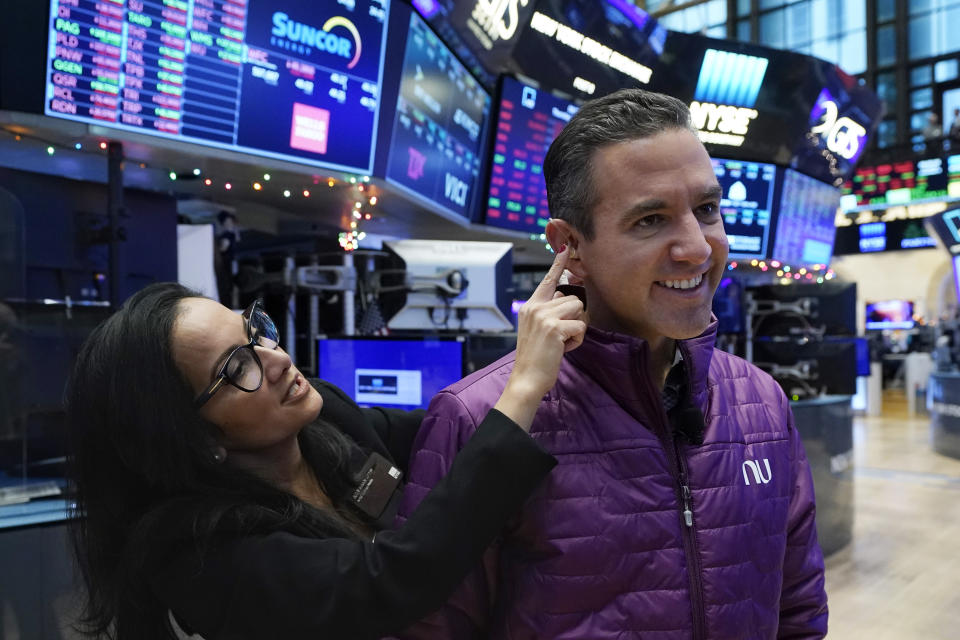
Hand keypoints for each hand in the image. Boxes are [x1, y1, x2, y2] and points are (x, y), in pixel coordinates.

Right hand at [493, 248, 586, 430]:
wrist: (526, 379)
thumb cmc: (535, 358)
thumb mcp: (537, 329)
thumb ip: (549, 311)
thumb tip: (564, 294)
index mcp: (530, 307)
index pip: (547, 280)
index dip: (558, 264)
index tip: (565, 247)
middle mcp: (535, 307)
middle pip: (572, 299)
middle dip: (573, 318)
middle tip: (560, 337)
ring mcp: (544, 316)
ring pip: (578, 310)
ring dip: (576, 329)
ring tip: (561, 342)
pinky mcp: (554, 327)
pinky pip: (580, 326)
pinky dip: (577, 340)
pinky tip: (563, 349)